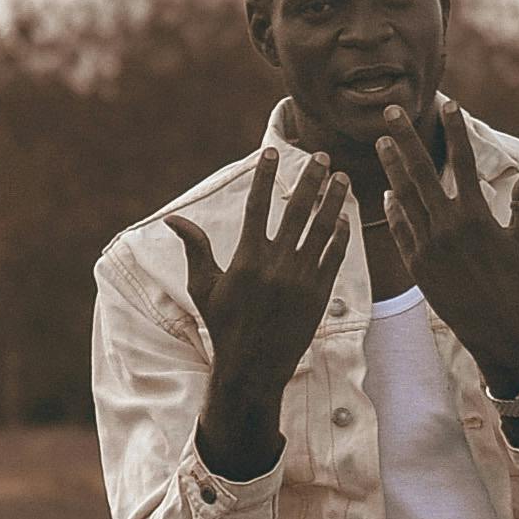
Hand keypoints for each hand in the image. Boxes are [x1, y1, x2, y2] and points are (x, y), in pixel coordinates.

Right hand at [171, 147, 348, 478]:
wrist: (252, 368)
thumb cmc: (223, 325)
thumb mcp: (203, 287)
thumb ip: (195, 248)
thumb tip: (173, 218)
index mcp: (247, 259)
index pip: (257, 206)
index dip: (264, 176)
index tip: (272, 151)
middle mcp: (276, 265)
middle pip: (297, 211)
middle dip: (310, 180)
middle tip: (320, 156)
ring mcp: (301, 280)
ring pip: (322, 230)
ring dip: (334, 202)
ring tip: (341, 179)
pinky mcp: (319, 295)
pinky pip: (333, 257)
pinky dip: (340, 236)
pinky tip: (345, 218)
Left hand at [375, 110, 518, 390]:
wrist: (496, 327)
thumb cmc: (518, 279)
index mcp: (476, 214)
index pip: (464, 160)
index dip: (455, 130)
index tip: (446, 103)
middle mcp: (447, 226)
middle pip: (420, 171)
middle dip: (405, 138)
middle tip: (390, 111)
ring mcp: (427, 245)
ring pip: (403, 197)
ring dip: (391, 168)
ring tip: (381, 143)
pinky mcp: (415, 264)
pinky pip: (399, 228)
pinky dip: (393, 209)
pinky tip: (387, 192)